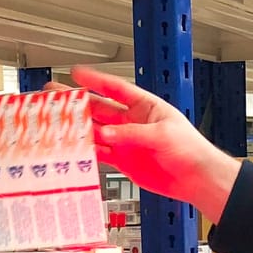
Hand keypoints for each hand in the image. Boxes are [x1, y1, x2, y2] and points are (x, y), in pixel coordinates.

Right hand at [70, 66, 240, 223]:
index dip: (95, 80)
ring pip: (96, 132)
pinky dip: (87, 152)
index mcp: (144, 107)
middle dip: (77, 103)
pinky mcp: (124, 161)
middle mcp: (132, 122)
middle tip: (56, 98)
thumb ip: (131, 134)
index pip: (115, 88)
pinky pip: (101, 154)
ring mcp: (126, 142)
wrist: (196, 179)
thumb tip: (106, 134)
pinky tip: (74, 148)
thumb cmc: (190, 150)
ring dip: (78, 128)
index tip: (76, 73)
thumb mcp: (162, 135)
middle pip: (99, 109)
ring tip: (57, 124)